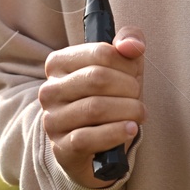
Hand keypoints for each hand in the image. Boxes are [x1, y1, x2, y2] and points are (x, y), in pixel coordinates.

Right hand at [39, 24, 145, 187]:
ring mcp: (52, 120)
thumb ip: (129, 41)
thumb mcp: (123, 65)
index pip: (100, 52)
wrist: (98, 145)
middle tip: (138, 97)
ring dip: (128, 111)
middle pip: (98, 78)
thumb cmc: (111, 97)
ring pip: (95, 108)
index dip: (127, 64)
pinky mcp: (61, 147)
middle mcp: (49, 90)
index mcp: (58, 63)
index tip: (135, 75)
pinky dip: (116, 133)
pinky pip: (88, 138)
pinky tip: (130, 129)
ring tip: (139, 114)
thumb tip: (131, 45)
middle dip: (128, 88)